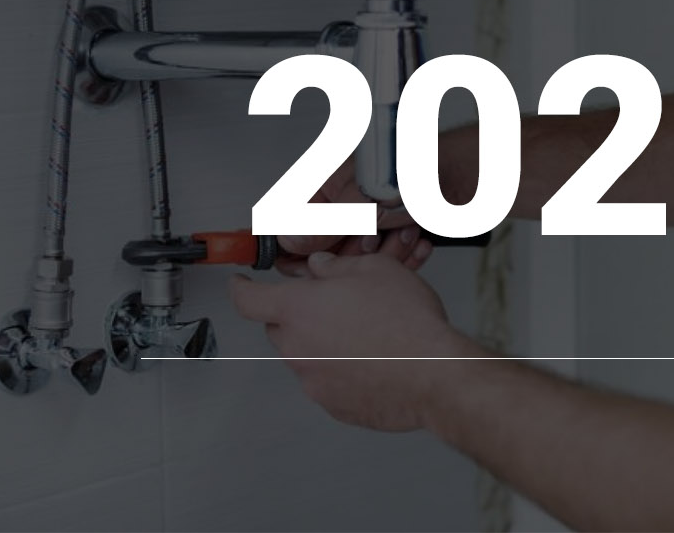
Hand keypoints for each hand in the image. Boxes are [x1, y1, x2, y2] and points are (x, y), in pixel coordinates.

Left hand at [230, 252, 482, 430]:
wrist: (432, 374)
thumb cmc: (407, 323)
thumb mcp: (375, 270)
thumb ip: (337, 268)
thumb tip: (323, 270)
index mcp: (298, 309)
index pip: (248, 299)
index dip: (241, 288)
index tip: (241, 284)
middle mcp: (297, 348)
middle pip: (279, 328)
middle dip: (298, 315)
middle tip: (333, 305)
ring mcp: (313, 381)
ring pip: (306, 356)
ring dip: (324, 343)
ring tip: (366, 333)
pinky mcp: (334, 405)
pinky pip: (328, 382)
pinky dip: (342, 370)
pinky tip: (374, 359)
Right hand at [275, 159, 431, 274]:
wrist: (466, 173)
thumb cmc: (417, 167)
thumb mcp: (364, 199)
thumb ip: (324, 223)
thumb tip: (288, 241)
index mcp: (326, 187)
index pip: (290, 227)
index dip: (296, 251)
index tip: (312, 264)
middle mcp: (343, 203)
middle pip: (325, 250)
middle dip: (351, 253)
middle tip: (371, 239)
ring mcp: (367, 219)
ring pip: (358, 260)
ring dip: (383, 252)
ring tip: (401, 229)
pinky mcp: (391, 233)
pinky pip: (385, 261)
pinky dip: (402, 255)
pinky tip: (415, 237)